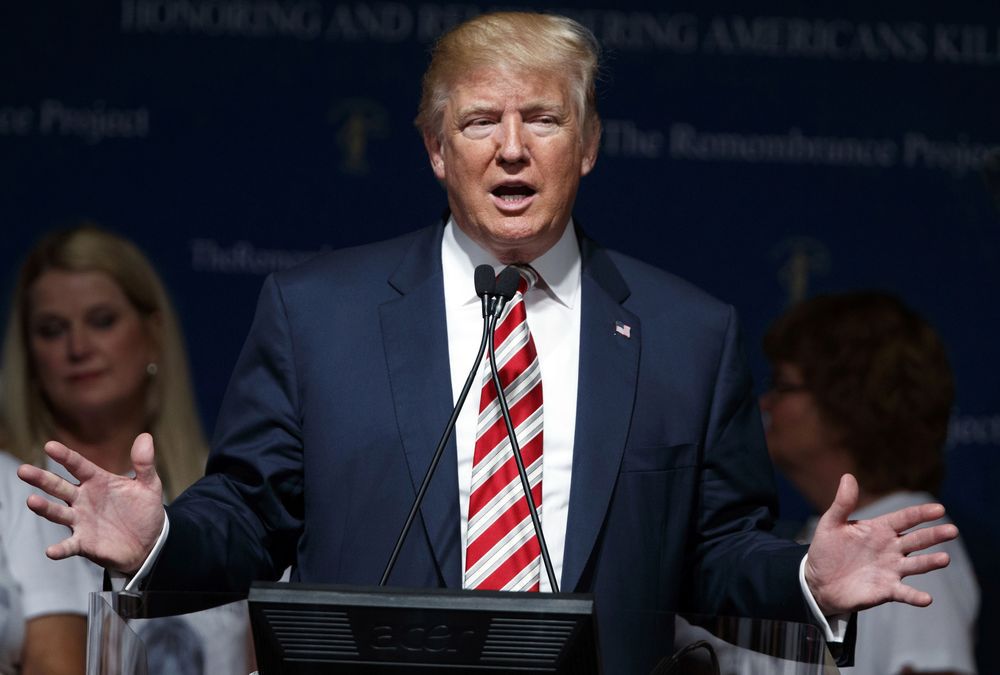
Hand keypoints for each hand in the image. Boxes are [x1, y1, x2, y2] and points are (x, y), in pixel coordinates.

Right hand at [17, 433, 165, 573]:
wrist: (148, 542)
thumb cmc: (144, 510)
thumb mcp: (149, 485)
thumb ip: (144, 463)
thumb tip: (145, 437)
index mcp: (97, 481)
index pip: (78, 465)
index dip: (65, 456)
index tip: (50, 446)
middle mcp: (83, 499)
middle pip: (59, 487)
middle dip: (41, 479)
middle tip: (22, 470)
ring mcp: (81, 521)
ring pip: (58, 513)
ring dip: (45, 508)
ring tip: (31, 501)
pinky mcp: (84, 543)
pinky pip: (69, 546)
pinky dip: (60, 549)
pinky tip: (52, 551)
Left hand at [804, 473, 957, 615]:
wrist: (819, 580)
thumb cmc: (827, 549)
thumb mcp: (831, 524)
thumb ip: (842, 503)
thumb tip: (848, 476)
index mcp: (880, 529)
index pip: (905, 519)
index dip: (921, 514)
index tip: (939, 509)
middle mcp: (891, 548)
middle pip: (917, 540)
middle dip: (934, 535)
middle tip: (952, 531)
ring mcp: (891, 569)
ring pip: (916, 565)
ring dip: (930, 562)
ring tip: (945, 558)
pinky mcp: (887, 590)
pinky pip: (904, 593)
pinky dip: (916, 596)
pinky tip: (927, 599)